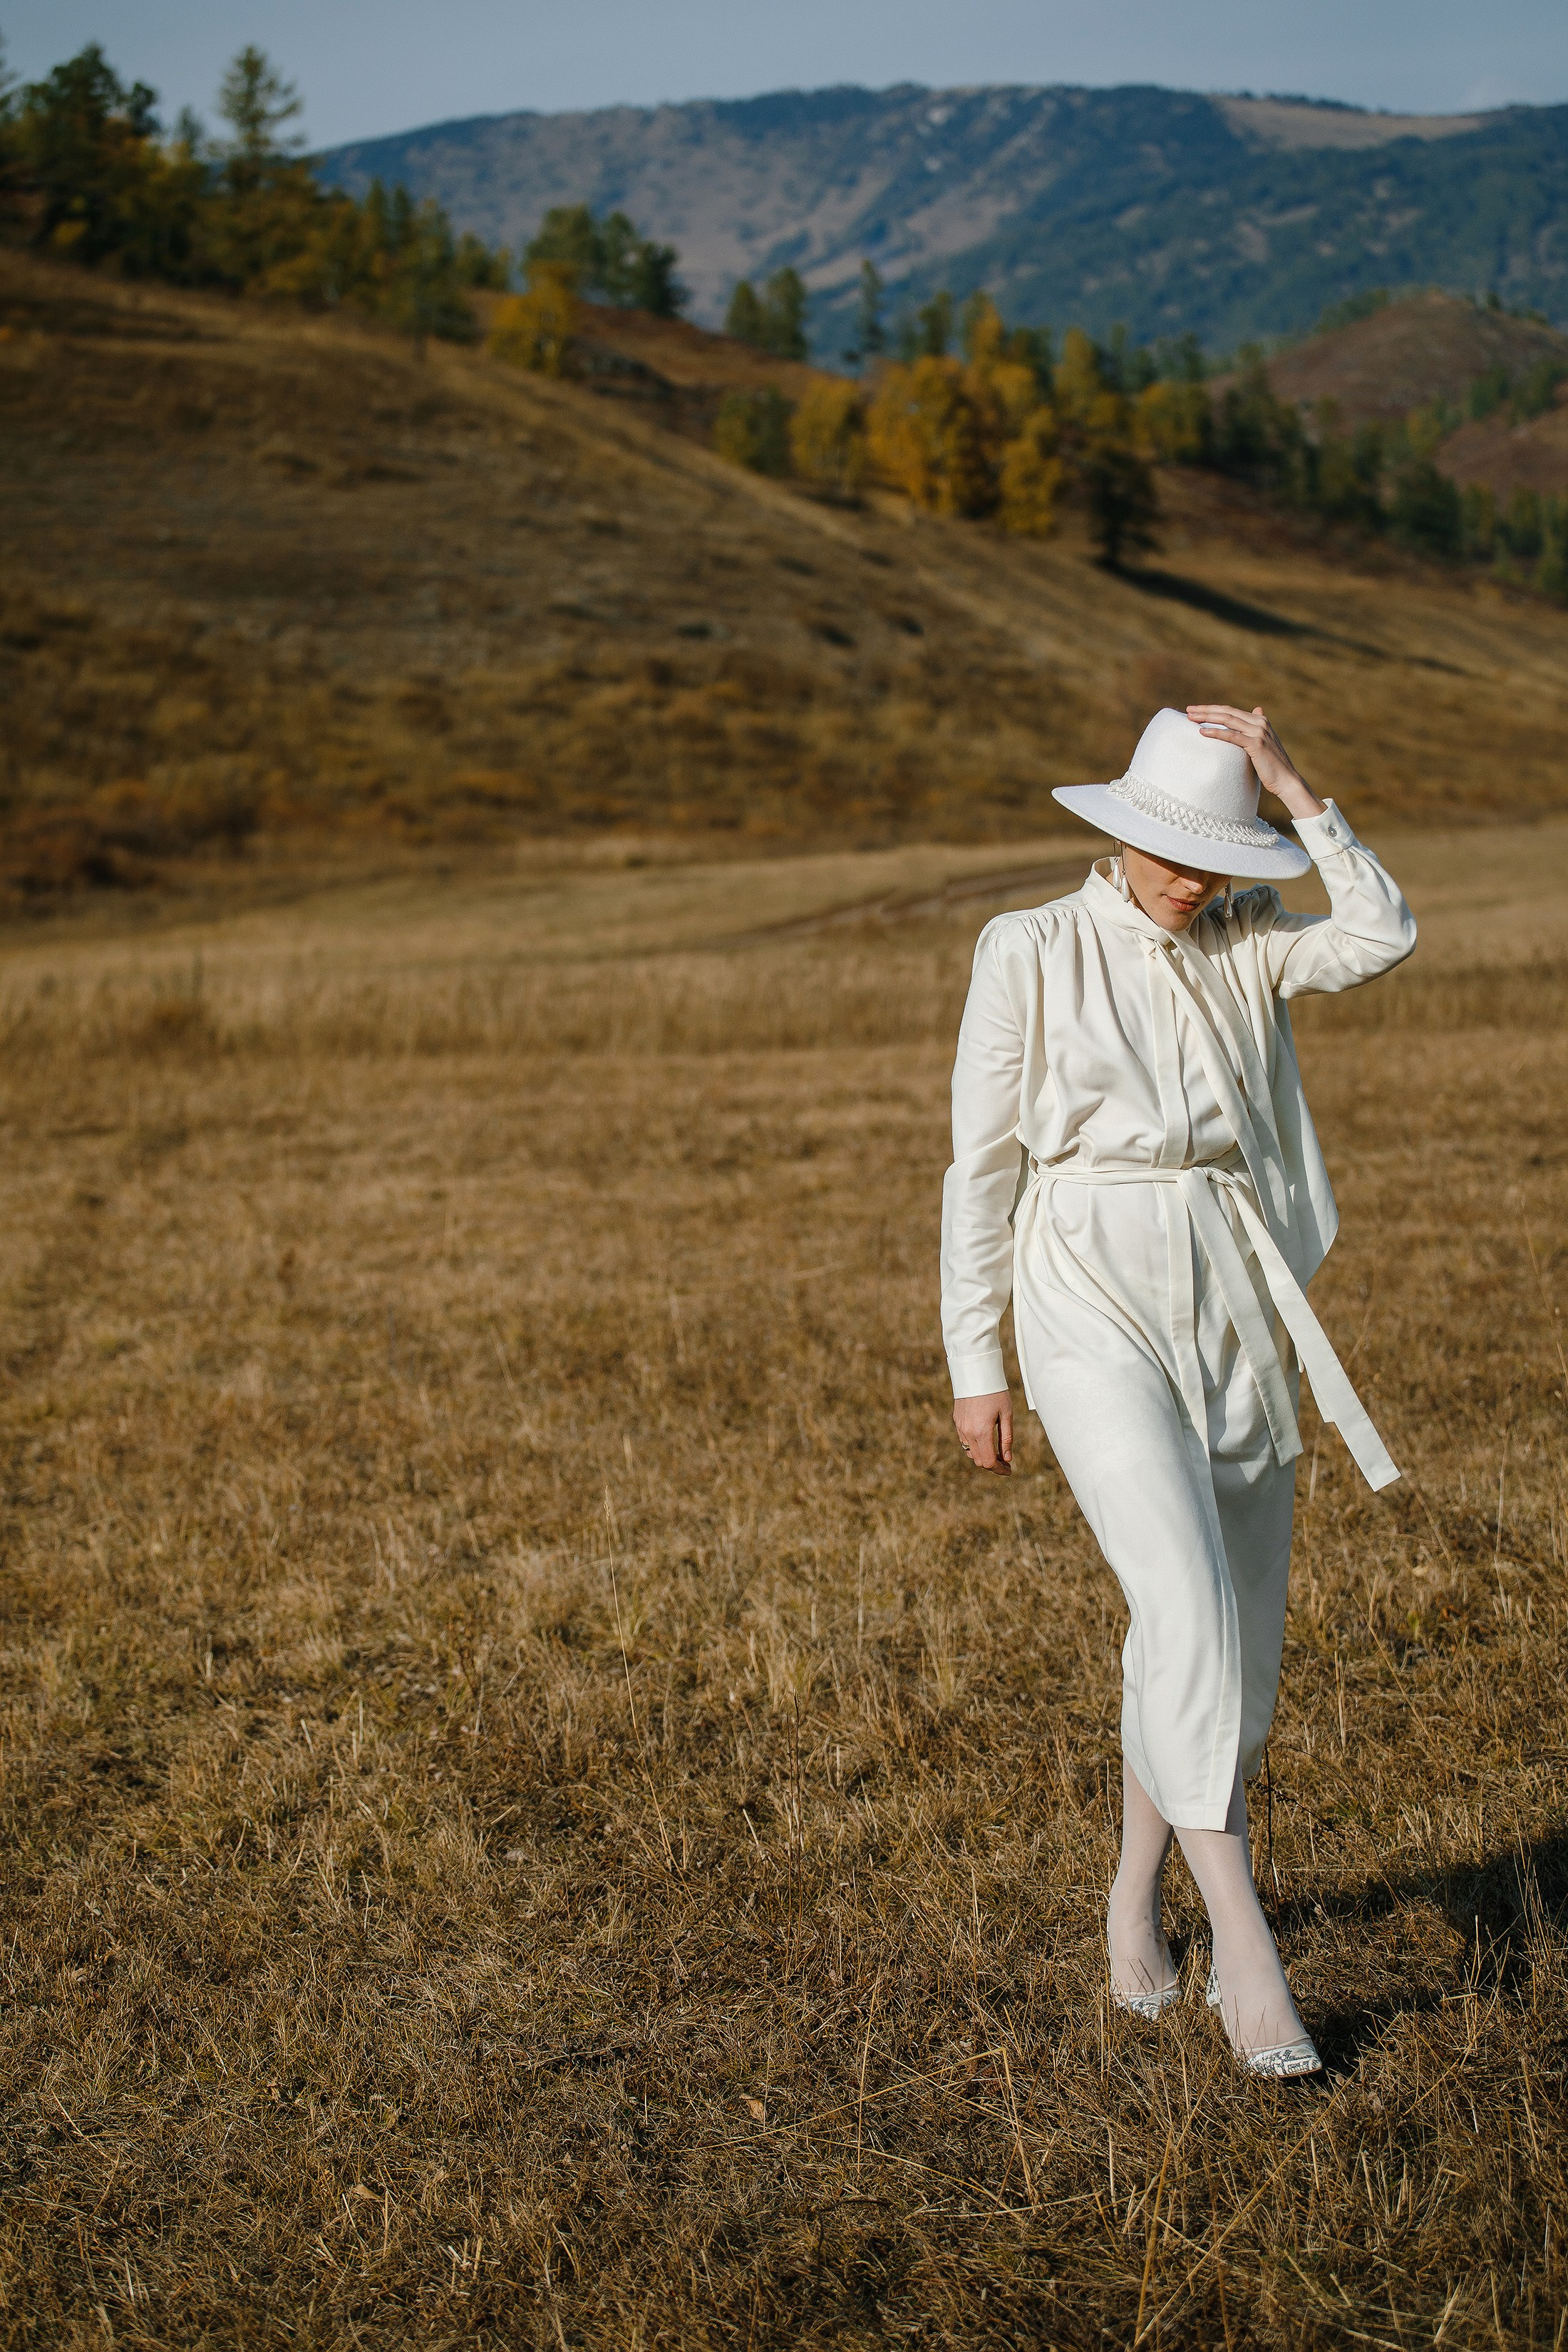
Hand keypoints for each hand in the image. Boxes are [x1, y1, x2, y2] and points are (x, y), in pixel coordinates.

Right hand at [954, 1391, 1011, 1473]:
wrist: (975, 1372)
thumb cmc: (995, 1392)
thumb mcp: (1006, 1414)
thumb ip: (1006, 1438)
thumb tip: (1007, 1458)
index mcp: (982, 1432)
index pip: (989, 1462)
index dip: (999, 1469)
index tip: (1009, 1469)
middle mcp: (968, 1432)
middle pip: (979, 1461)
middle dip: (992, 1464)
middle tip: (1005, 1460)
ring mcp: (960, 1427)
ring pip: (970, 1452)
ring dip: (982, 1455)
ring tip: (996, 1450)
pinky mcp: (957, 1421)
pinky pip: (964, 1441)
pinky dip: (975, 1445)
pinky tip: (985, 1438)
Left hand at [1185, 704, 1324, 821]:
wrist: (1286, 780)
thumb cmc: (1271, 765)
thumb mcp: (1262, 743)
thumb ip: (1256, 728)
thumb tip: (1257, 710)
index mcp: (1259, 720)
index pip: (1230, 710)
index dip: (1212, 709)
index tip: (1195, 709)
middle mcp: (1259, 722)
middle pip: (1227, 712)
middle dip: (1206, 710)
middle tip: (1188, 710)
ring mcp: (1258, 732)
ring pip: (1228, 720)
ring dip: (1207, 717)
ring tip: (1190, 718)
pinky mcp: (1256, 744)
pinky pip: (1232, 736)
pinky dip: (1216, 732)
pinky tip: (1202, 732)